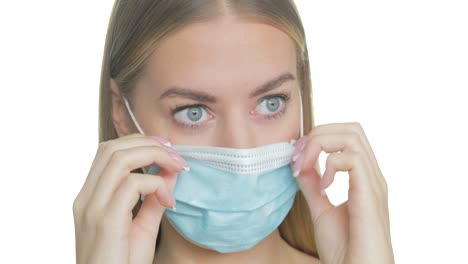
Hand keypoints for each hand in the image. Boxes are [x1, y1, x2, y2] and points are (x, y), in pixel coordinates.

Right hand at [72, 133, 187, 263]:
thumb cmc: (123, 263)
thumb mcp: (143, 226)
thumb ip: (154, 198)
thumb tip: (171, 172)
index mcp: (91, 196)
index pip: (109, 151)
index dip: (140, 142)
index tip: (168, 150)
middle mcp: (86, 197)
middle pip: (113, 147)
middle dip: (149, 143)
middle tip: (176, 156)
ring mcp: (91, 207)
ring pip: (119, 157)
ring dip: (154, 156)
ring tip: (176, 167)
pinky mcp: (104, 219)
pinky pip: (131, 184)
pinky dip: (155, 184)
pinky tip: (169, 201)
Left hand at [291, 122, 393, 262]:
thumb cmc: (345, 249)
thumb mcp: (321, 210)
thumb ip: (312, 185)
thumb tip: (300, 164)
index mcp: (363, 178)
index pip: (347, 136)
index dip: (318, 137)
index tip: (296, 157)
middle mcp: (372, 176)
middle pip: (352, 128)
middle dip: (320, 133)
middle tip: (300, 156)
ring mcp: (374, 183)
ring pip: (352, 136)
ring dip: (321, 144)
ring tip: (305, 167)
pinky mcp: (371, 194)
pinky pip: (352, 159)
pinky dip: (330, 165)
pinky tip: (323, 187)